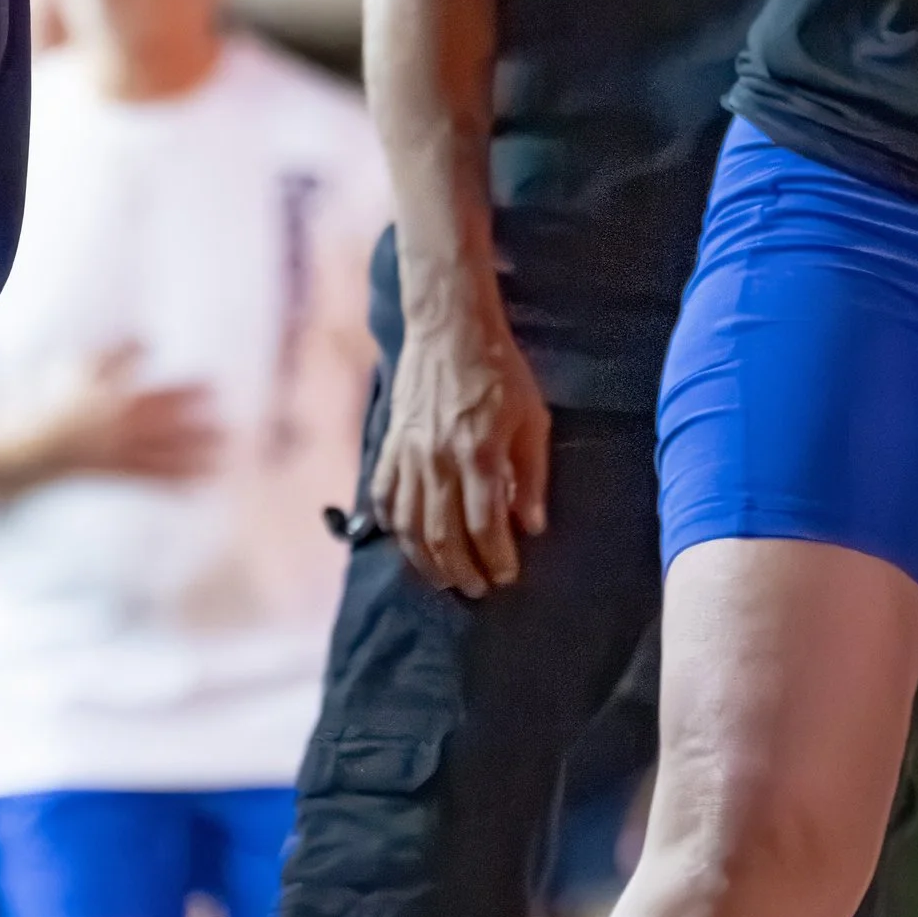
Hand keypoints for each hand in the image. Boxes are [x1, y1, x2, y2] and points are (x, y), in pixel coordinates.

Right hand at [36, 340, 223, 482]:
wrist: (40, 448)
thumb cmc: (62, 401)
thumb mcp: (80, 368)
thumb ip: (115, 352)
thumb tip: (148, 337)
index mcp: (113, 397)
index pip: (151, 387)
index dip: (182, 386)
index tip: (210, 383)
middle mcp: (120, 425)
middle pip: (162, 419)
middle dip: (193, 417)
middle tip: (226, 414)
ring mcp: (122, 451)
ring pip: (163, 452)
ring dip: (194, 452)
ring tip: (224, 450)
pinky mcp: (123, 472)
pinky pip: (154, 478)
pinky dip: (178, 482)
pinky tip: (204, 482)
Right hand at [371, 313, 550, 596]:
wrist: (449, 329)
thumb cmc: (500, 372)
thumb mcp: (533, 420)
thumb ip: (533, 476)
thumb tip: (533, 527)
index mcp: (479, 454)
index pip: (485, 526)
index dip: (495, 558)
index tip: (506, 576)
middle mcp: (438, 460)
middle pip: (443, 535)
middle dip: (462, 569)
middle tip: (477, 587)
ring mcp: (409, 454)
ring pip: (410, 525)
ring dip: (426, 560)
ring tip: (444, 578)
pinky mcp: (390, 445)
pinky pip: (384, 496)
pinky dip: (393, 525)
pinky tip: (406, 542)